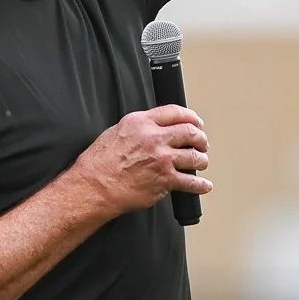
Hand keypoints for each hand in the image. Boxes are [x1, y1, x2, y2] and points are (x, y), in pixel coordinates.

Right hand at [72, 105, 211, 215]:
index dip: (191, 117)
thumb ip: (139, 127)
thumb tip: (155, 128)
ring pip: (195, 157)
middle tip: (202, 144)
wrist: (94, 186)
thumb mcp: (117, 132)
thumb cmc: (99, 163)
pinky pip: (191, 183)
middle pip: (191, 132)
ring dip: (202, 160)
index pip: (176, 113)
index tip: (197, 123)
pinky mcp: (165, 180)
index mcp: (141, 123)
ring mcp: (162, 159)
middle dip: (201, 139)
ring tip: (201, 163)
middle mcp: (154, 138)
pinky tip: (204, 185)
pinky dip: (201, 185)